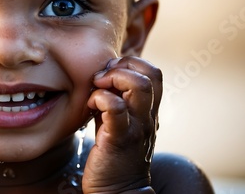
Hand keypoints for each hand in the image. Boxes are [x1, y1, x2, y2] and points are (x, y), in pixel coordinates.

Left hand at [83, 56, 161, 193]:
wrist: (118, 191)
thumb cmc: (113, 154)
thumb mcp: (117, 121)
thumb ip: (114, 99)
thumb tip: (100, 77)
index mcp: (148, 110)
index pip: (153, 72)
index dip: (130, 63)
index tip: (108, 72)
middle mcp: (147, 116)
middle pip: (151, 73)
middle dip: (123, 65)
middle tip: (102, 77)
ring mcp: (136, 127)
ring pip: (139, 86)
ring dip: (114, 78)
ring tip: (98, 87)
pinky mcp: (119, 139)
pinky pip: (115, 108)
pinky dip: (100, 99)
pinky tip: (90, 106)